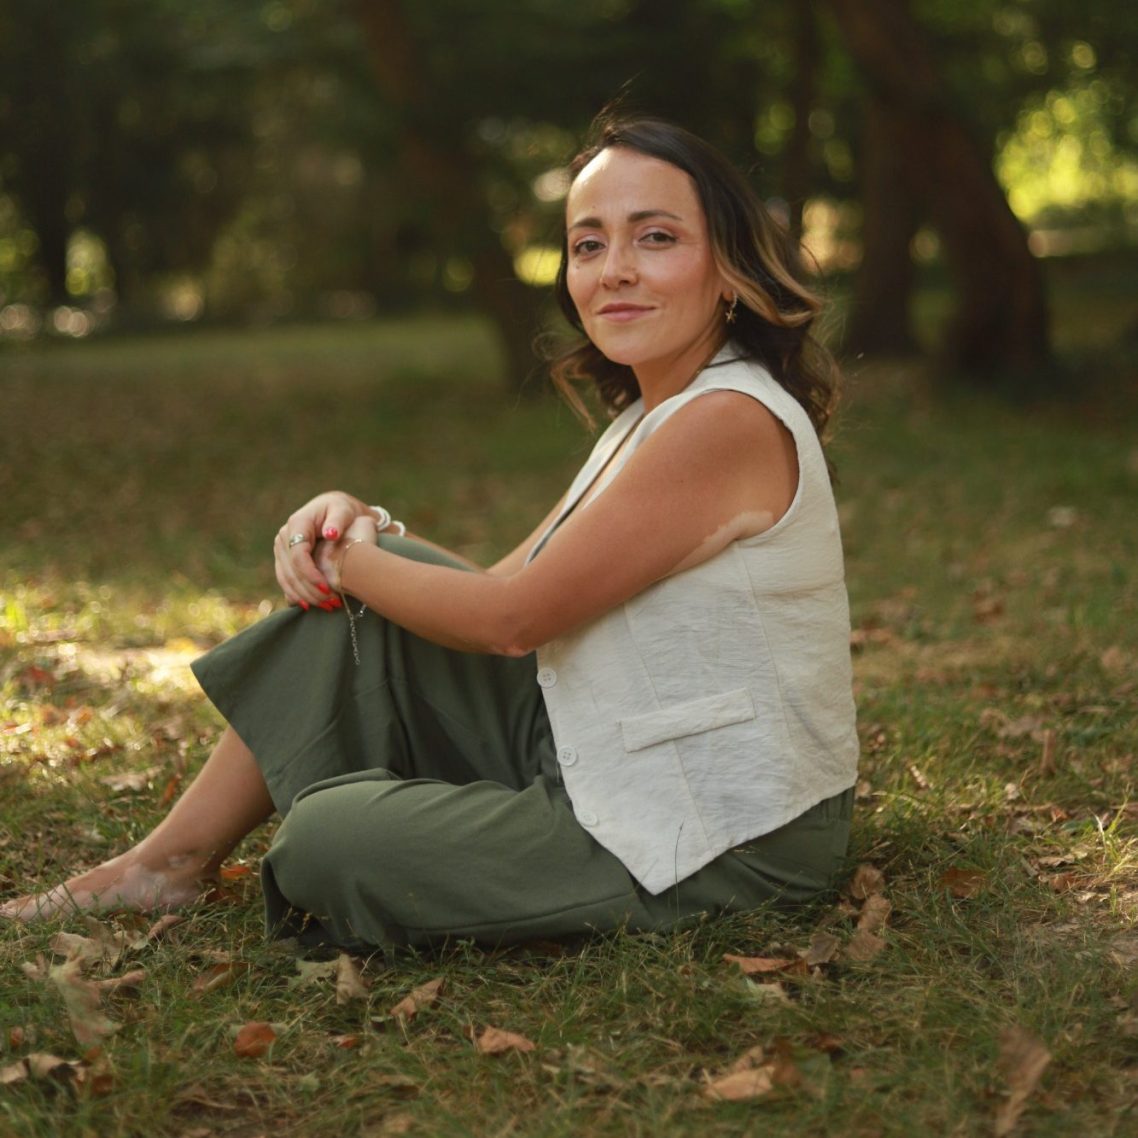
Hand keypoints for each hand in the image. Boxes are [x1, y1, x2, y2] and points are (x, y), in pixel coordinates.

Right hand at [274, 491, 368, 608]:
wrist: (333, 510)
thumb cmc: (342, 510)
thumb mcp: (344, 511)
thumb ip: (338, 521)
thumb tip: (330, 534)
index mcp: (297, 523)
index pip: (298, 555)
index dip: (310, 574)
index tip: (327, 589)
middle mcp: (284, 536)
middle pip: (290, 570)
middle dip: (309, 590)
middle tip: (331, 604)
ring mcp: (281, 548)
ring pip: (286, 578)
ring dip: (304, 596)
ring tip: (326, 607)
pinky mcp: (283, 559)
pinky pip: (285, 580)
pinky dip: (297, 595)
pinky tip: (311, 606)